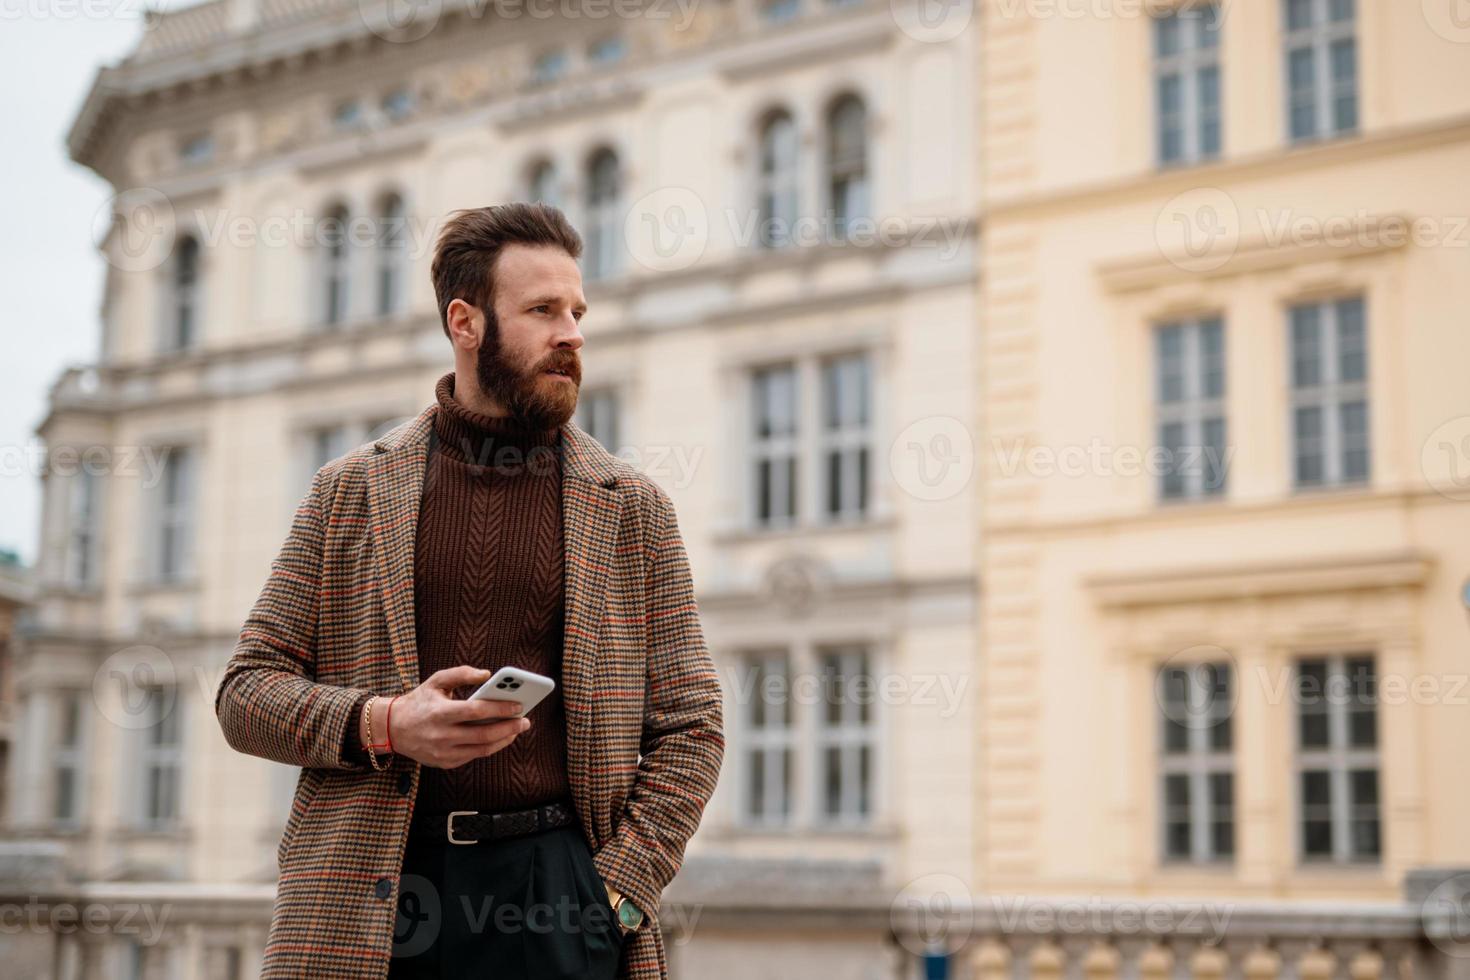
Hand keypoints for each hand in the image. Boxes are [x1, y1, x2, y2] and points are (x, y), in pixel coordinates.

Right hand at [362, 666, 529, 768]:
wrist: (393, 728)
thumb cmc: (420, 701)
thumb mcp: (436, 681)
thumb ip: (462, 673)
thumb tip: (488, 675)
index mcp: (440, 713)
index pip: (476, 711)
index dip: (500, 708)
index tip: (519, 704)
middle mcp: (441, 735)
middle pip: (483, 734)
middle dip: (509, 728)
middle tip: (526, 720)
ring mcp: (443, 752)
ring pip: (482, 749)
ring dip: (504, 740)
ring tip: (517, 729)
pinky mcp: (445, 763)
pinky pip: (473, 756)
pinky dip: (490, 747)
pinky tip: (501, 737)